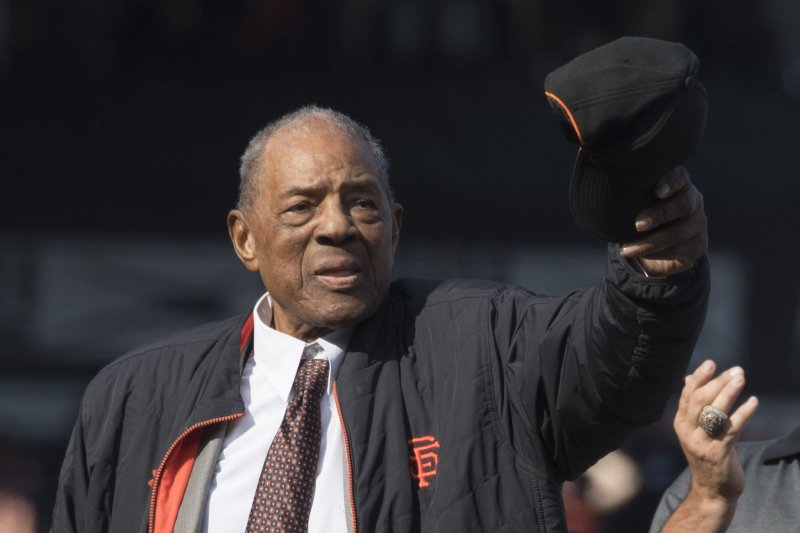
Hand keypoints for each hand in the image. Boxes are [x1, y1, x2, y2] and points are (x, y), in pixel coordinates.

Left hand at [620, 166, 706, 276]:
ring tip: (627, 249)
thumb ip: (630, 192)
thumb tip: (600, 190)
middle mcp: (693, 200)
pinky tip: (640, 255)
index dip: (670, 182)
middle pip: (684, 204)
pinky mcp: (698, 245)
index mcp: (679, 184)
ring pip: (679, 232)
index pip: (679, 177)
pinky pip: (679, 251)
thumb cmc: (644, 212)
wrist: (663, 242)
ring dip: (650, 242)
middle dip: (660, 214)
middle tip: (637, 224)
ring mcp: (698, 223)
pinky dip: (656, 255)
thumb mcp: (638, 200)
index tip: (657, 191)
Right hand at [675, 360, 758, 503]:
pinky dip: (744, 412)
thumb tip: (688, 378)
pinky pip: (732, 428)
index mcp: (681, 423)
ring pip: (715, 411)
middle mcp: (688, 431)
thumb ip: (692, 405)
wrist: (712, 490)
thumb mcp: (695, 429)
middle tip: (735, 370)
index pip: (687, 394)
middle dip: (718, 382)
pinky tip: (753, 401)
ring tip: (741, 378)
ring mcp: (702, 443)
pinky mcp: (718, 453)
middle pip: (700, 400)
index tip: (711, 363)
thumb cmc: (707, 454)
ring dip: (729, 392)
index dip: (699, 377)